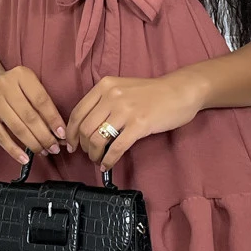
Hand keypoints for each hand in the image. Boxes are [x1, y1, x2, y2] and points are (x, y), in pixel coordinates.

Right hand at [0, 65, 67, 163]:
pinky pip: (1, 136)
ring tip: (43, 152)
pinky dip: (14, 150)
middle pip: (30, 116)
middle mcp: (5, 86)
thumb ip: (40, 102)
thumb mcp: (26, 84)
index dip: (54, 119)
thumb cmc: (11, 86)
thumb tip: (57, 130)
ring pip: (17, 128)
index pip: (42, 101)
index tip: (62, 134)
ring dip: (33, 143)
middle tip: (55, 148)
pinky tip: (24, 158)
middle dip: (45, 136)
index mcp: (21, 75)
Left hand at [65, 68, 209, 170]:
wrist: (180, 91)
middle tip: (88, 154)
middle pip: (85, 128)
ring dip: (94, 154)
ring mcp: (126, 110)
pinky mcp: (139, 124)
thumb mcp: (123, 88)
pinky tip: (108, 165)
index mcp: (105, 86)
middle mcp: (112, 95)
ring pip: (97, 139)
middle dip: (83, 146)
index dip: (70, 132)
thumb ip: (104, 102)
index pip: (78, 112)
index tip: (71, 144)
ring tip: (98, 159)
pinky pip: (116, 147)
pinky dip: (109, 160)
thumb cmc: (152, 92)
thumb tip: (85, 127)